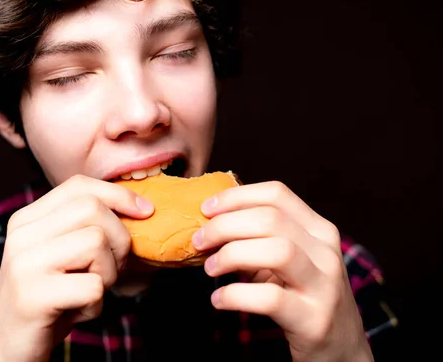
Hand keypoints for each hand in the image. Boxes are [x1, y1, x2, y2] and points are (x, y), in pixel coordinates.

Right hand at [0, 174, 153, 361]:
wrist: (9, 351)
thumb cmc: (49, 301)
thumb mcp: (63, 257)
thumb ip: (85, 228)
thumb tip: (141, 207)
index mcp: (27, 220)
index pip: (79, 186)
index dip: (119, 194)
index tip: (145, 211)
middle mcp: (21, 235)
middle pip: (93, 209)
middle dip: (118, 239)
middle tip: (110, 269)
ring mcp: (23, 264)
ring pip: (97, 242)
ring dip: (108, 274)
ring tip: (89, 292)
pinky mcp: (32, 296)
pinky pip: (93, 286)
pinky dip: (97, 304)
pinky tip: (77, 312)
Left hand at [192, 181, 372, 361]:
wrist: (342, 349)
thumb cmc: (304, 298)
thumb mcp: (290, 261)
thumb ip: (261, 238)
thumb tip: (211, 222)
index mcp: (319, 230)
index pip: (277, 194)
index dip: (236, 197)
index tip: (206, 209)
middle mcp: (326, 252)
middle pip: (270, 219)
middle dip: (225, 225)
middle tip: (199, 241)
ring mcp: (325, 286)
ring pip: (277, 251)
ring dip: (232, 255)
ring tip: (210, 268)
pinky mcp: (314, 320)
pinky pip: (270, 299)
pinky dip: (236, 295)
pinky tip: (219, 299)